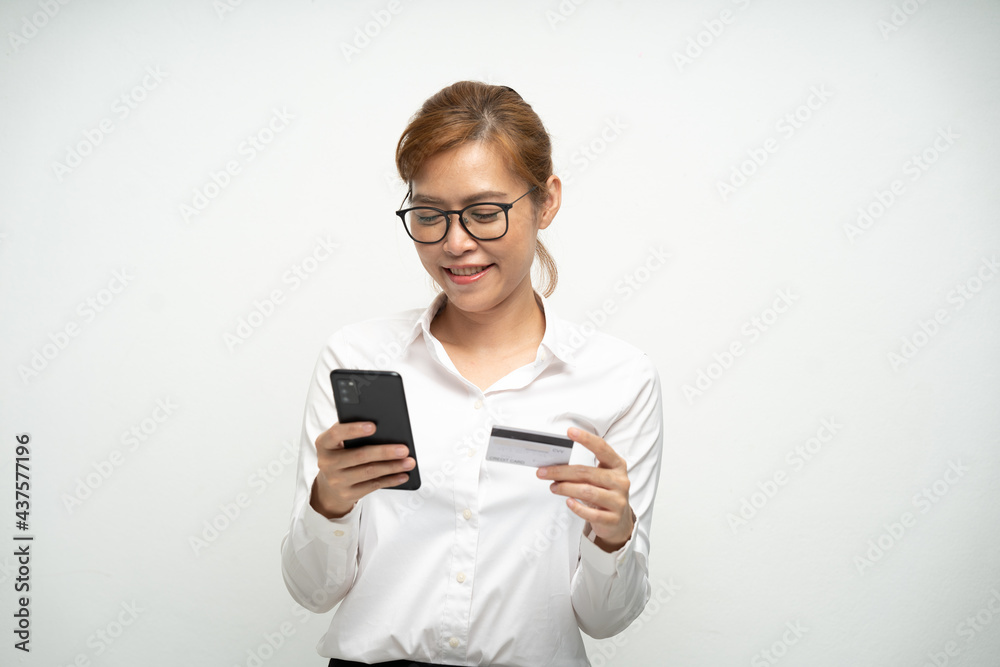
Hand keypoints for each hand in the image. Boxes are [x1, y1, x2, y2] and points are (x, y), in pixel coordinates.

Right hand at [311, 421, 414, 518]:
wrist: (329, 485)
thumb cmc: (341, 454)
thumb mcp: (339, 442)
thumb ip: (352, 432)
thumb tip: (385, 428)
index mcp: (324, 443)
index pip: (336, 433)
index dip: (354, 429)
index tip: (373, 426)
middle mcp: (327, 462)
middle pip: (360, 455)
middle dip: (385, 452)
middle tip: (404, 449)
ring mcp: (336, 480)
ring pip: (369, 472)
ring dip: (392, 467)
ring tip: (409, 462)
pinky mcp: (347, 493)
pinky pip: (373, 486)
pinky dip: (390, 480)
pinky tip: (403, 475)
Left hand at [536, 427, 634, 552]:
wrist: (617, 520)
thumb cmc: (604, 493)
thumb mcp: (598, 478)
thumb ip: (583, 470)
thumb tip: (554, 465)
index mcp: (617, 465)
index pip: (602, 448)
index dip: (586, 439)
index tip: (570, 431)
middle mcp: (620, 481)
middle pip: (586, 472)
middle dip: (561, 471)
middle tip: (544, 472)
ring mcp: (618, 500)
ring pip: (587, 491)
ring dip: (565, 488)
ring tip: (553, 487)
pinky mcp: (613, 518)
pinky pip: (590, 513)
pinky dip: (576, 507)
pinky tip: (568, 501)